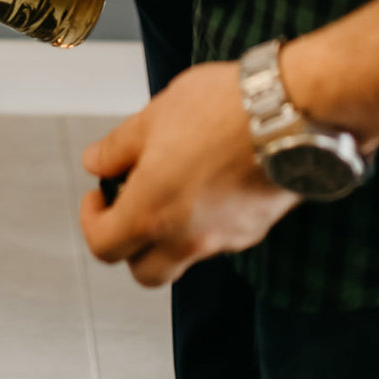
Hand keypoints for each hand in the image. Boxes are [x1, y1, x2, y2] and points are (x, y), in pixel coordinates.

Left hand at [79, 62, 297, 285]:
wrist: (286, 112)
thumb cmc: (220, 108)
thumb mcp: (154, 115)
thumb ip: (118, 147)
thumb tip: (95, 163)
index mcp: (152, 211)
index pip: (104, 247)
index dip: (91, 221)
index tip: (98, 195)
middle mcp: (186, 239)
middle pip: (144, 271)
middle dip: (130, 244)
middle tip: (128, 203)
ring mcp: (223, 240)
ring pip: (182, 256)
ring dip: (167, 232)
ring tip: (171, 180)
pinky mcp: (252, 231)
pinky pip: (216, 240)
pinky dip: (203, 221)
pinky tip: (208, 180)